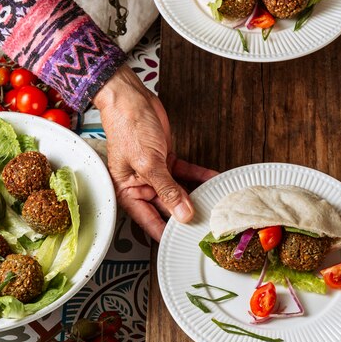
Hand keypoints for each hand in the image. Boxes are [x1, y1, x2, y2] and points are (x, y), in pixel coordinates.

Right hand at [93, 65, 217, 241]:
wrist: (131, 98)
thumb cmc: (127, 127)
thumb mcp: (148, 164)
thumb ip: (167, 190)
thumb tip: (182, 213)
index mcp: (128, 193)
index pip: (149, 221)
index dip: (166, 233)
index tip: (183, 243)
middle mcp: (141, 187)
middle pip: (167, 208)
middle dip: (186, 214)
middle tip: (205, 224)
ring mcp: (155, 174)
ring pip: (179, 191)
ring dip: (195, 196)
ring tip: (213, 204)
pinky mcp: (167, 161)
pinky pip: (186, 173)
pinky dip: (199, 176)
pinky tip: (213, 180)